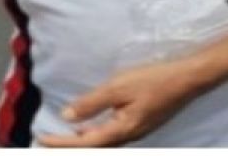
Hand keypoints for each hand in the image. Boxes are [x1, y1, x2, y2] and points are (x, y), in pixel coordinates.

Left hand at [38, 58, 205, 146]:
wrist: (187, 79)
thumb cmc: (153, 80)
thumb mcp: (118, 87)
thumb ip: (91, 103)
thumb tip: (67, 117)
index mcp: (122, 130)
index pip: (85, 143)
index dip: (61, 143)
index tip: (40, 141)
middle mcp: (129, 137)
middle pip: (94, 147)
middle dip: (69, 146)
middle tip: (46, 143)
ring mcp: (136, 132)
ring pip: (103, 142)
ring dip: (81, 142)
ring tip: (62, 138)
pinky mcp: (140, 124)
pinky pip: (111, 135)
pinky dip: (94, 134)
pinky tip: (87, 128)